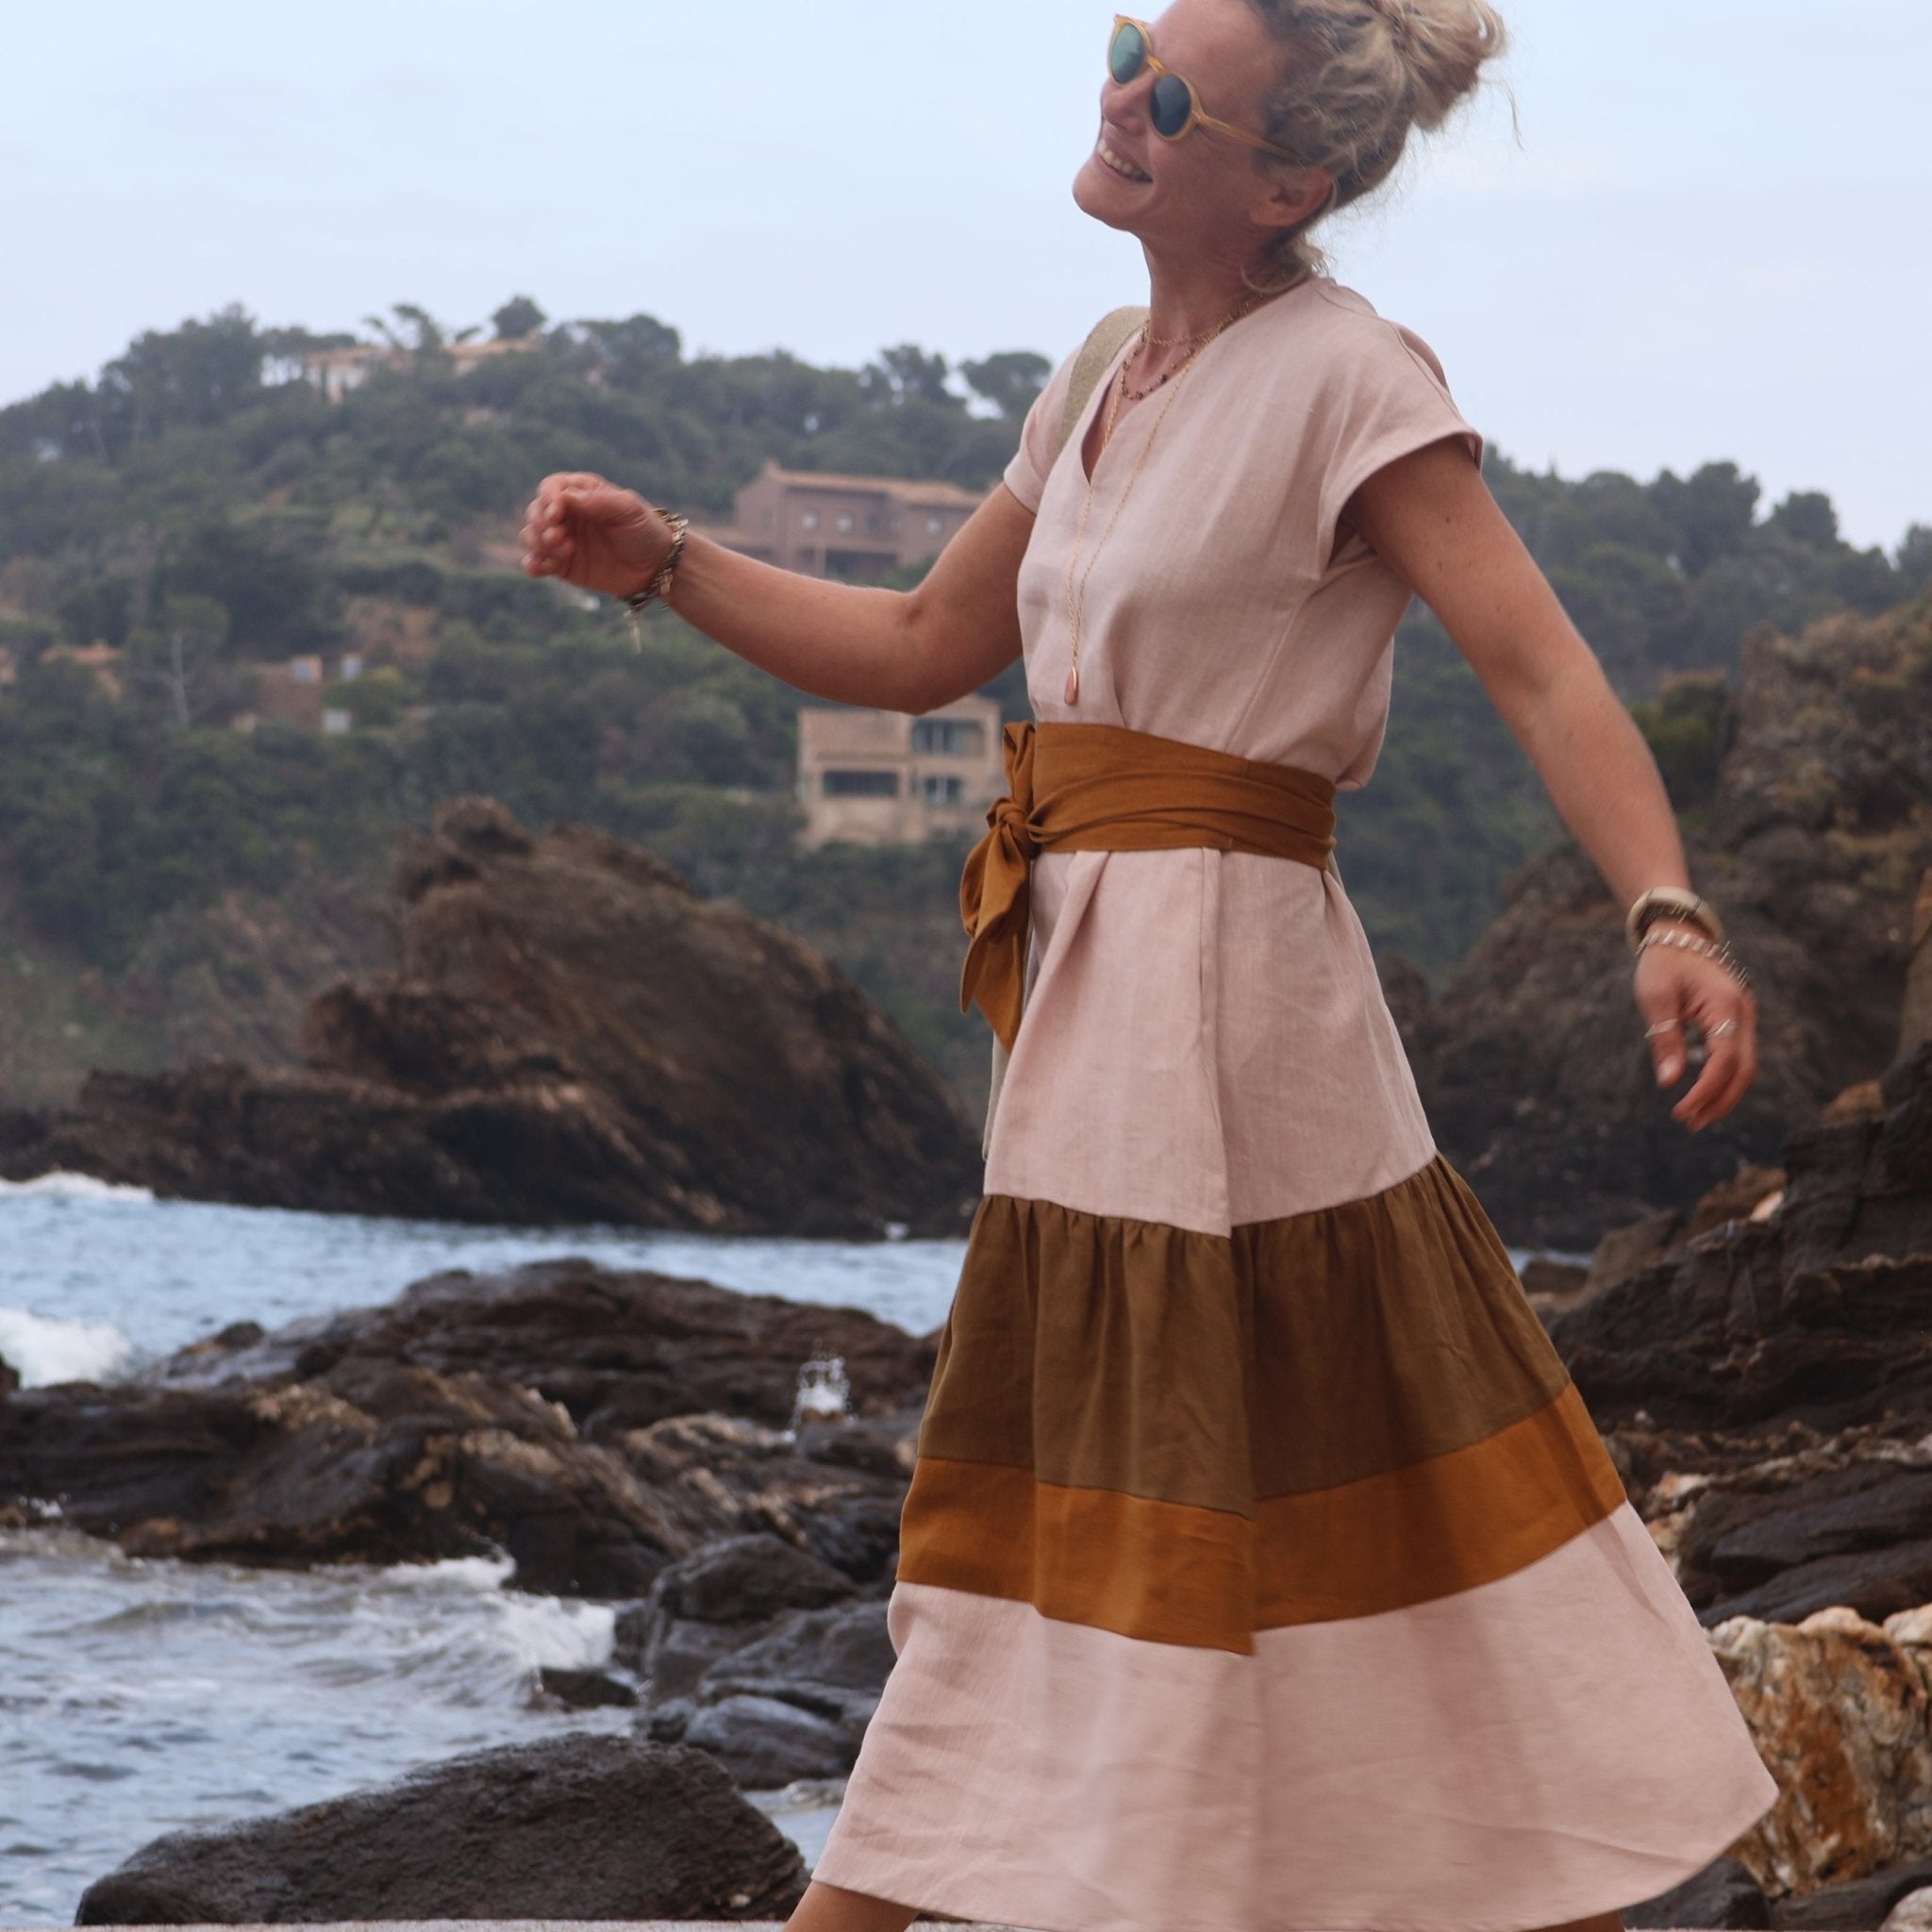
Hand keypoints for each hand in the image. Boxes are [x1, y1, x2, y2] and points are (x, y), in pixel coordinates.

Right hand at [519, 471, 674, 600]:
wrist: (656, 566)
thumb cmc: (645, 530)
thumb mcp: (628, 509)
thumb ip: (598, 501)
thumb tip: (564, 499)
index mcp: (581, 493)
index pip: (551, 488)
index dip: (548, 499)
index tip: (557, 513)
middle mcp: (566, 514)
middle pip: (535, 511)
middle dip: (541, 523)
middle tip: (559, 536)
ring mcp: (561, 540)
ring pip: (531, 536)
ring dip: (538, 542)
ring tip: (565, 550)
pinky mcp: (561, 565)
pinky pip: (535, 563)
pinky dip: (533, 564)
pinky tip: (544, 567)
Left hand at [1634, 921, 1758, 1131]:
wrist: (1678, 935)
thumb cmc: (1663, 964)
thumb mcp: (1656, 999)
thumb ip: (1665, 1039)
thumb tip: (1669, 1083)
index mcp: (1726, 1005)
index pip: (1724, 1060)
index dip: (1706, 1091)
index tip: (1681, 1112)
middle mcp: (1744, 1013)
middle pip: (1744, 1069)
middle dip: (1719, 1101)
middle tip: (1690, 1123)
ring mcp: (1745, 1016)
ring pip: (1745, 1066)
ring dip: (1723, 1094)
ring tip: (1695, 1117)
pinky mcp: (1737, 1020)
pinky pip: (1737, 1056)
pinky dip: (1724, 1079)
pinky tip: (1703, 1095)